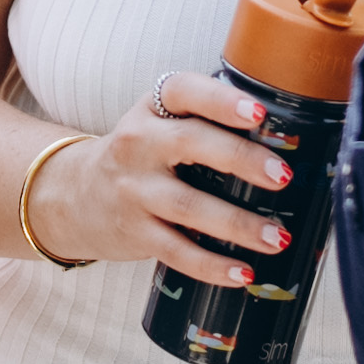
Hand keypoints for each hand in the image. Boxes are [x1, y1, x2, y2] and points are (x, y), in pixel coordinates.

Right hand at [42, 75, 302, 285]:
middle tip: (282, 176)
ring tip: (276, 237)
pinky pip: (176, 251)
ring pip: (188, 206)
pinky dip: (212, 265)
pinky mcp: (134, 232)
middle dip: (240, 159)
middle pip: (190, 144)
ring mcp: (133, 190)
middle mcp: (138, 143)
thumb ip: (208, 120)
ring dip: (237, 224)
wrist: (74, 195)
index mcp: (153, 107)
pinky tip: (242, 272)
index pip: (184, 91)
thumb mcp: (161, 121)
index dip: (222, 100)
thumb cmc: (142, 153)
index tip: (258, 113)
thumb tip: (289, 137)